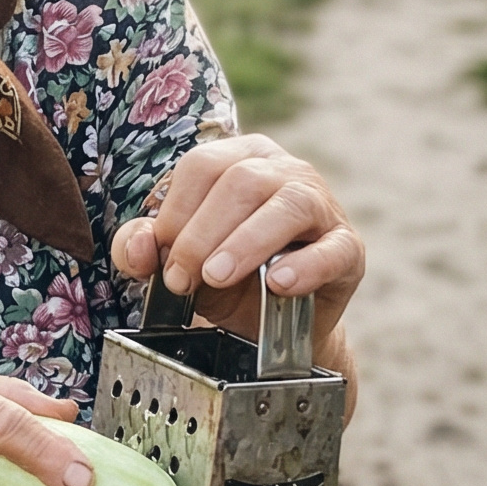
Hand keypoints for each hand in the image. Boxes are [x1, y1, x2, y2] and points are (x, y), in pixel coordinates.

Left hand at [110, 136, 363, 356]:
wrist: (269, 327)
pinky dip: (305, 266)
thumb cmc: (223, 278)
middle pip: (241, 181)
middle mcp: (284, 171)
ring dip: (246, 243)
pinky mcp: (348, 248)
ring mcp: (322, 206)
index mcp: (240, 159)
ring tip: (217, 276)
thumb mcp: (176, 261)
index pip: (202, 165)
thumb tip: (139, 246)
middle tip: (183, 280)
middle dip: (202, 234)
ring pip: (288, 205)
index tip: (163, 261)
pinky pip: (334, 249)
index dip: (176, 213)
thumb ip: (144, 248)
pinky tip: (278, 283)